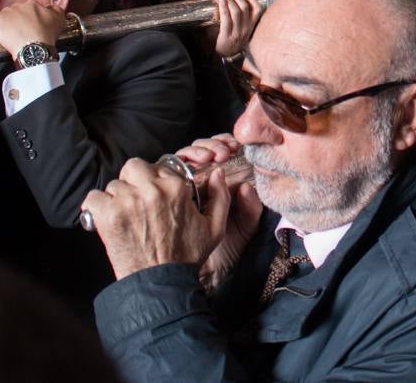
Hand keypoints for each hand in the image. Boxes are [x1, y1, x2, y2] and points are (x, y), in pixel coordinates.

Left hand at [0, 1, 64, 59]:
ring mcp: (5, 13)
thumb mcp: (59, 18)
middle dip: (17, 21)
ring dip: (6, 25)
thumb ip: (55, 9)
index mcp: (31, 4)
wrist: (34, 47)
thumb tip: (50, 6)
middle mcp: (17, 6)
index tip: (32, 26)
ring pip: (3, 18)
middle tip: (23, 33)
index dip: (30, 18)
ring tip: (11, 37)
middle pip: (15, 13)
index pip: (28, 9)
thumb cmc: (46, 34)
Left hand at [82, 157, 223, 280]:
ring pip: (114, 185)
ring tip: (123, 217)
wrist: (160, 284)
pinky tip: (106, 220)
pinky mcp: (108, 216)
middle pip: (133, 167)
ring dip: (116, 198)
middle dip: (133, 181)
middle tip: (136, 201)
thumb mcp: (214, 228)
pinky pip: (93, 198)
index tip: (152, 195)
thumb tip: (217, 174)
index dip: (154, 181)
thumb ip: (220, 197)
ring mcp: (127, 202)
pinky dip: (96, 208)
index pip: (157, 166)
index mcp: (176, 188)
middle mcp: (151, 190)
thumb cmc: (185, 258)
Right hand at [174, 134, 263, 289]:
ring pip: (184, 156)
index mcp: (222, 182)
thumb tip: (245, 186)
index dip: (225, 143)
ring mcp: (181, 185)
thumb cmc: (227, 248)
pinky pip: (165, 172)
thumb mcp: (246, 225)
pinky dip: (175, 165)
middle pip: (201, 149)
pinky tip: (187, 169)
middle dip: (211, 145)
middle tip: (221, 153)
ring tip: (208, 158)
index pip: (220, 151)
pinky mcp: (164, 193)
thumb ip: (251, 206)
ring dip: (196, 152)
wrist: (207, 271)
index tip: (234, 147)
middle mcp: (201, 179)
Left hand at [213, 0, 262, 58]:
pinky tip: (220, 2)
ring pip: (236, 11)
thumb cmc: (231, 42)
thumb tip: (236, 2)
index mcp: (251, 27)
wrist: (225, 59)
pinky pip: (226, 18)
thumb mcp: (242, 31)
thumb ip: (242, 19)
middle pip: (244, 7)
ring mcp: (237, 33)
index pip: (258, 10)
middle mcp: (246, 29)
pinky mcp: (227, 37)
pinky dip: (223, 7)